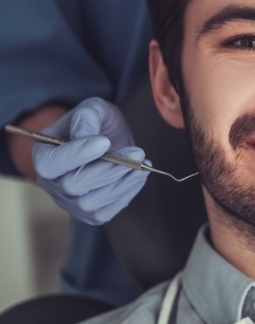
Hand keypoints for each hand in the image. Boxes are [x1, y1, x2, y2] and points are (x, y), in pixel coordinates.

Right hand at [32, 97, 148, 224]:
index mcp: (43, 155)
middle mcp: (51, 183)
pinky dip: (126, 194)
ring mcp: (69, 202)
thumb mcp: (92, 109)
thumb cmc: (97, 124)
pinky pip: (106, 212)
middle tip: (137, 152)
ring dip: (121, 183)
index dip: (77, 155)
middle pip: (73, 185)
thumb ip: (86, 117)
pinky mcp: (90, 214)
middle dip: (108, 169)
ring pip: (91, 203)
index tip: (104, 142)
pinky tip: (138, 176)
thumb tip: (84, 136)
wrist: (109, 140)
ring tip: (142, 163)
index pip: (50, 164)